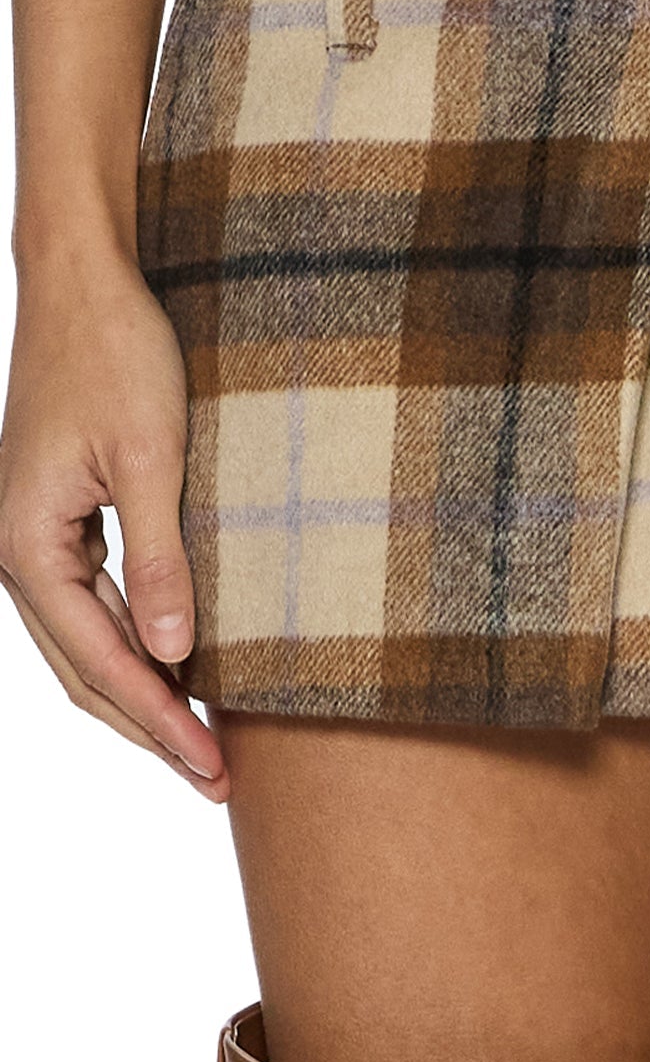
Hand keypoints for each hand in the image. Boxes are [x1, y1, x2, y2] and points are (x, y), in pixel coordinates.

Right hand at [0, 252, 226, 798]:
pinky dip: (133, 643)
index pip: (100, 662)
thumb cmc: (118, 353)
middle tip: (218, 779)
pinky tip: (179, 667)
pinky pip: (90, 603)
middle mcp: (15, 550)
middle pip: (83, 670)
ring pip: (83, 643)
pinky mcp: (55, 517)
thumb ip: (161, 556)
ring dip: (142, 693)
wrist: (84, 282)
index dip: (160, 721)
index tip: (214, 766)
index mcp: (25, 544)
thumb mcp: (152, 456)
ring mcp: (30, 536)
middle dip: (150, 728)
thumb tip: (174, 650)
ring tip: (203, 743)